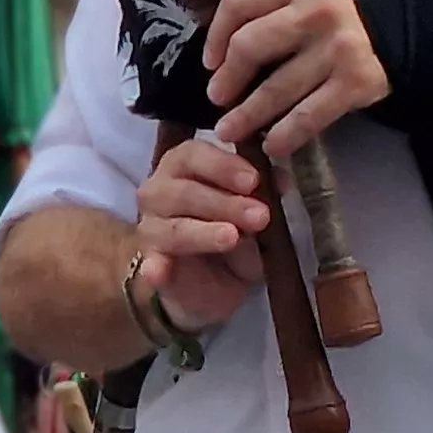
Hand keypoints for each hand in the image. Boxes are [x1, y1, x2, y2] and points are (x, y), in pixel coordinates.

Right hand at [133, 140, 268, 330]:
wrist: (217, 278)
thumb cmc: (235, 229)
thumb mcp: (255, 210)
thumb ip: (264, 193)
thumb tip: (281, 179)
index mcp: (184, 166)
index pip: (193, 155)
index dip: (223, 166)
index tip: (254, 180)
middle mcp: (159, 191)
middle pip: (184, 191)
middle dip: (225, 203)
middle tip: (260, 216)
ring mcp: (150, 227)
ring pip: (175, 227)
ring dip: (205, 232)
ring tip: (232, 237)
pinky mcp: (151, 263)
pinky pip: (151, 264)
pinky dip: (156, 267)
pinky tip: (160, 273)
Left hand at [204, 0, 389, 155]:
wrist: (412, 20)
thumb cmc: (347, 4)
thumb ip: (273, 0)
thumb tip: (222, 46)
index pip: (240, 2)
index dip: (215, 36)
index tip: (209, 61)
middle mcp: (319, 9)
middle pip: (250, 47)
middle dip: (228, 78)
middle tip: (218, 98)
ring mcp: (339, 48)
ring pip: (275, 88)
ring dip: (246, 115)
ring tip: (230, 130)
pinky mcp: (357, 82)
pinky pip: (309, 115)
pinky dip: (286, 135)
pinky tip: (272, 146)